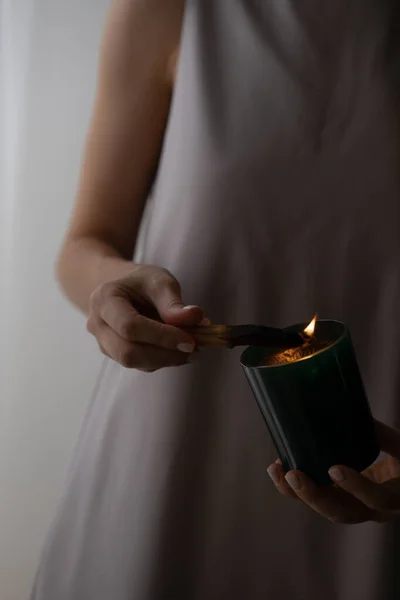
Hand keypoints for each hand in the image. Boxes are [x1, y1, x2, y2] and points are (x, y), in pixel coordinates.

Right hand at [87, 264, 207, 370]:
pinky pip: (138, 364)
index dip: (162, 337)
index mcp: (104, 299)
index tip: (191, 340)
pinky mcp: (114, 354)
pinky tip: (178, 350)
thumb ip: (174, 302)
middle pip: (128, 352)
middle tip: (194, 348)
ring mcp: (103, 342)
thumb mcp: (159, 281)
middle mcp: (97, 324)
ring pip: (133, 363)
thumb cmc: (140, 282)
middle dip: (164, 354)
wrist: (121, 286)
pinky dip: (161, 360)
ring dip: (165, 359)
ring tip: (189, 348)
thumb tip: (197, 319)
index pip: (130, 326)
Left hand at [267, 419, 399, 523]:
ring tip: (277, 471)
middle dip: (314, 496)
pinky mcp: (342, 503)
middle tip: (293, 474)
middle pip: (343, 513)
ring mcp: (357, 510)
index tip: (334, 469)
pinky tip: (279, 470)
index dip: (356, 487)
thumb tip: (349, 411)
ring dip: (298, 493)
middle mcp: (375, 511)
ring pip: (326, 510)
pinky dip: (297, 488)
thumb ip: (381, 434)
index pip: (376, 498)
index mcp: (395, 496)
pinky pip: (318, 501)